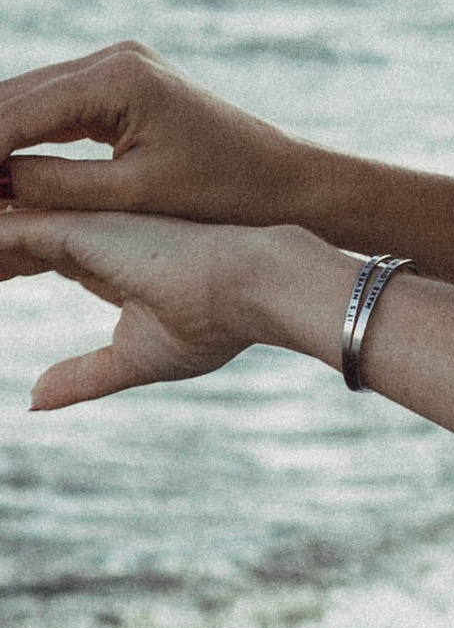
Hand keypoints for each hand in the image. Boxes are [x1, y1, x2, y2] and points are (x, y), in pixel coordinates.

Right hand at [0, 45, 313, 228]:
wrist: (287, 180)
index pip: (17, 112)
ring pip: (28, 102)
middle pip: (14, 99)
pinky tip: (4, 174)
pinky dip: (23, 140)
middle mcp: (113, 58)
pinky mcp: (121, 86)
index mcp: (118, 77)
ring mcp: (117, 67)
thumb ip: (55, 185)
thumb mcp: (133, 195)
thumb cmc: (223, 192)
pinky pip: (55, 111)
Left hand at [0, 209, 307, 407]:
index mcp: (94, 255)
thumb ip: (82, 376)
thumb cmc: (214, 322)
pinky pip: (0, 230)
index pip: (16, 253)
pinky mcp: (73, 228)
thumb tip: (32, 402)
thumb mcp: (136, 358)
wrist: (254, 289)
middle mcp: (78, 233)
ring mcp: (74, 225)